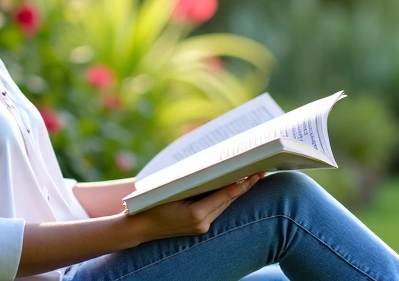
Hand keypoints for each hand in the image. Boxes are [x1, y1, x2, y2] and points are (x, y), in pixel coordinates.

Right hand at [129, 172, 264, 241]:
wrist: (139, 227)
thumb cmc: (152, 203)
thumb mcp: (172, 188)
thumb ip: (195, 182)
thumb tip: (216, 169)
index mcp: (196, 214)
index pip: (226, 195)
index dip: (243, 184)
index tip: (255, 173)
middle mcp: (202, 223)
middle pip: (228, 200)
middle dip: (243, 186)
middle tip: (259, 170)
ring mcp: (201, 228)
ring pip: (224, 206)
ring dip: (236, 192)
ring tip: (251, 177)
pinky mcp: (199, 228)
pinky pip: (216, 210)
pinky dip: (224, 198)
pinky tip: (233, 188)